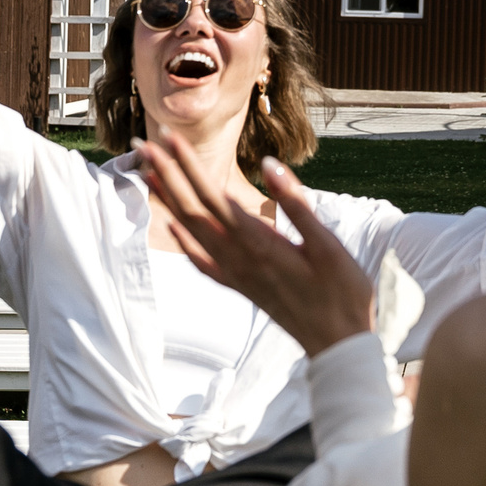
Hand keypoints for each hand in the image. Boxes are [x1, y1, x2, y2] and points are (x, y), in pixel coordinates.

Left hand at [138, 133, 371, 356]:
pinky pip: (203, 263)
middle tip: (143, 145)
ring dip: (170, 201)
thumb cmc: (342, 292)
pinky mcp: (241, 288)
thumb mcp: (327, 244)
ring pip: (192, 233)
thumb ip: (296, 203)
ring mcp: (237, 276)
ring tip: (149, 175)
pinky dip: (184, 242)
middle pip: (193, 211)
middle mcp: (239, 259)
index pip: (213, 196)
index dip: (189, 166)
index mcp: (259, 243)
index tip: (169, 139)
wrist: (339, 346)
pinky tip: (174, 229)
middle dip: (168, 176)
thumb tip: (268, 164)